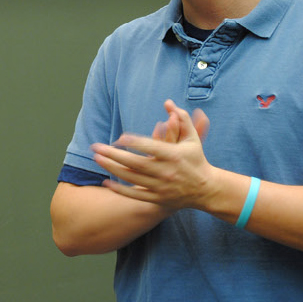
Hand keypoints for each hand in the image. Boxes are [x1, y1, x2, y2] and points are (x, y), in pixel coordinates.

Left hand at [93, 100, 224, 211]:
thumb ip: (182, 118)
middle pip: (135, 163)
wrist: (206, 190)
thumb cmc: (196, 159)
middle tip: (96, 147)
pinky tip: (107, 182)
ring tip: (97, 159)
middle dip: (113, 155)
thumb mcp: (192, 138)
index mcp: (174, 155)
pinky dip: (120, 190)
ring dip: (112, 168)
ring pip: (131, 178)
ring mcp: (161, 187)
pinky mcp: (158, 199)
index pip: (150, 146)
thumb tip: (168, 102)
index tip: (118, 137)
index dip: (133, 142)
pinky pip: (135, 195)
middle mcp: (166, 172)